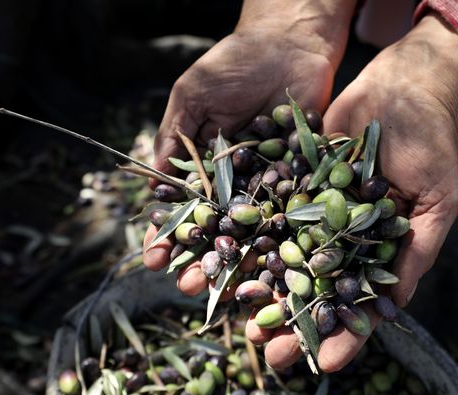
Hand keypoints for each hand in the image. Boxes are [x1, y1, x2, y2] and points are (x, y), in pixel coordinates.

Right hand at [143, 1, 356, 279]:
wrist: (289, 42)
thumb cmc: (234, 64)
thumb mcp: (192, 96)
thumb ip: (173, 136)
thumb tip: (152, 181)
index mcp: (207, 166)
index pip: (184, 209)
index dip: (168, 234)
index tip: (154, 258)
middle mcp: (238, 181)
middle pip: (217, 229)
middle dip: (201, 259)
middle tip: (187, 287)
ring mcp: (272, 183)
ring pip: (253, 231)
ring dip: (239, 261)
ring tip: (225, 289)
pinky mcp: (305, 177)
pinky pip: (293, 213)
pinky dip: (284, 239)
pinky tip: (273, 267)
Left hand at [244, 13, 457, 372]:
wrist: (404, 87)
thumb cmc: (433, 145)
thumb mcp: (437, 201)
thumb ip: (417, 250)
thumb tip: (396, 304)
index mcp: (378, 250)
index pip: (360, 303)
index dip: (345, 334)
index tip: (326, 363)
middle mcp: (343, 237)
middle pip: (314, 288)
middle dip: (292, 321)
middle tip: (268, 352)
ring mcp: (316, 211)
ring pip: (286, 256)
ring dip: (264, 287)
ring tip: (239, 316)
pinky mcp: (295, 181)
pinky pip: (271, 211)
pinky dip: (251, 235)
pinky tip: (230, 256)